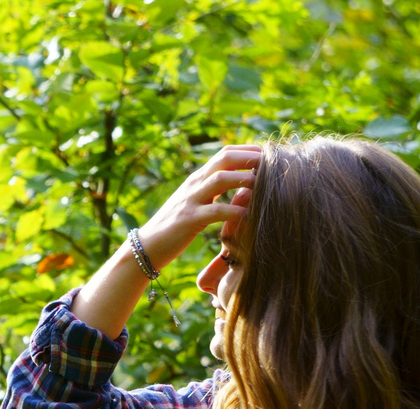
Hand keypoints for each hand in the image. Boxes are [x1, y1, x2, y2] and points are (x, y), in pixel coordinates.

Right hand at [134, 145, 260, 270]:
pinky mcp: (189, 220)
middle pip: (224, 159)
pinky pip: (215, 211)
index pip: (225, 153)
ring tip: (263, 186)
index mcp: (197, 179)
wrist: (147, 246)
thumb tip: (239, 185)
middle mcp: (194, 184)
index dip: (248, 151)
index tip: (268, 156)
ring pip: (219, 179)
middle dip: (250, 158)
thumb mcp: (194, 203)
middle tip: (272, 164)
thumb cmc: (174, 228)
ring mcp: (190, 201)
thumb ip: (213, 191)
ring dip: (243, 179)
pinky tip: (248, 217)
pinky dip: (234, 212)